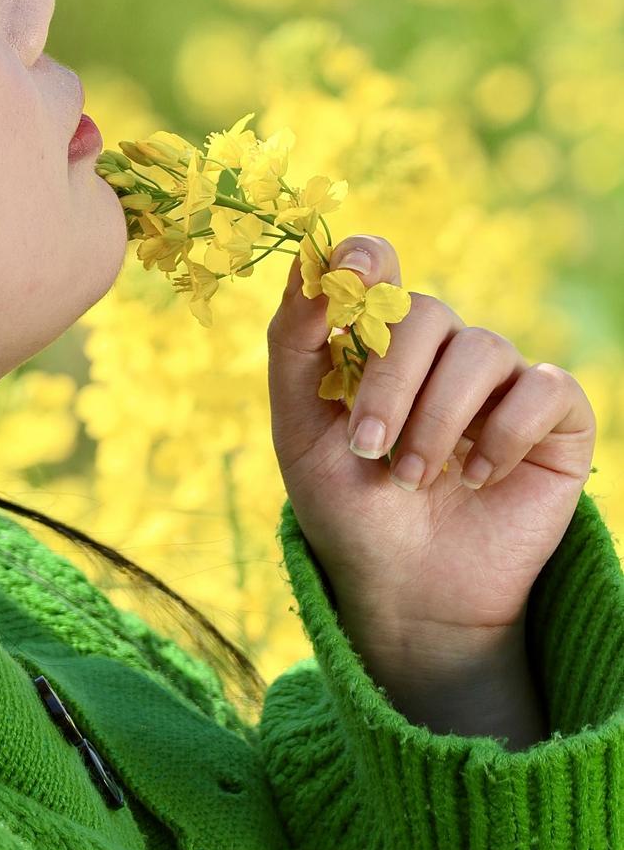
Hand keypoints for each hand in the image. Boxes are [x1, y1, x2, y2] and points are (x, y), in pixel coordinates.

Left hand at [266, 235, 596, 646]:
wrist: (403, 590)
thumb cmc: (346, 507)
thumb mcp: (299, 429)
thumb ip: (295, 344)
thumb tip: (308, 266)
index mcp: (375, 340)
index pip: (376, 264)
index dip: (365, 259)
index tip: (351, 276)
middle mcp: (440, 349)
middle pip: (424, 313)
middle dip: (390, 383)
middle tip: (369, 448)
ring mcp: (500, 380)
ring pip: (481, 349)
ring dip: (438, 419)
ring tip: (413, 477)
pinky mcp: (554, 419)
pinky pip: (544, 389)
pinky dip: (504, 434)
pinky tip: (476, 478)